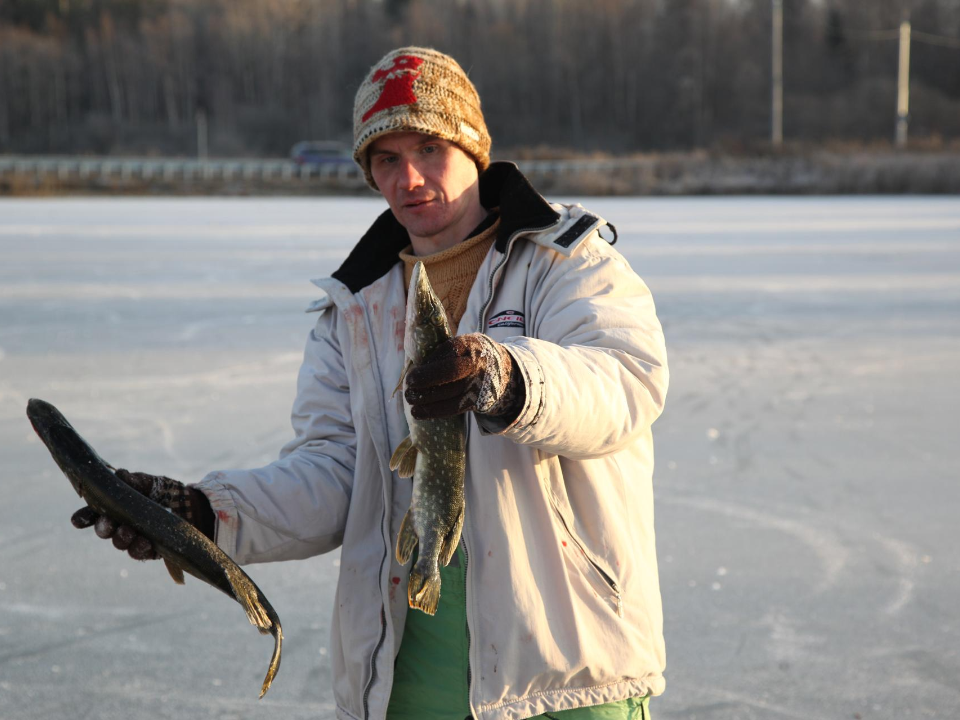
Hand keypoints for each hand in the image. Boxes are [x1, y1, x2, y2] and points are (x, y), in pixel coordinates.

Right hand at [71, 469, 212, 559]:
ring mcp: (132, 538)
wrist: (191, 507)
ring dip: (122, 538)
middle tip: (109, 523)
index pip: (92, 514)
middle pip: (103, 530)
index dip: (83, 518)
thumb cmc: (163, 492)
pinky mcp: (147, 550)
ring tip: (129, 532)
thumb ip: (134, 480)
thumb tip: (120, 474)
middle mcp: (119, 524)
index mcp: (114, 507)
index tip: (78, 521)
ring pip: (120, 543)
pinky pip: (138, 552)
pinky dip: (140, 547)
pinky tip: (145, 542)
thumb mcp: (149, 482)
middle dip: (103, 527)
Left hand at [404, 333, 524, 419]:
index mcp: (470, 345)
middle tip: (409, 385)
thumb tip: (413, 366)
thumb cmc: (472, 357)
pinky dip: (433, 411)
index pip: (448, 351)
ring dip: (426, 398)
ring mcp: (478, 383)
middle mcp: (476, 363)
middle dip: (426, 378)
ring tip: (410, 399)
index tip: (413, 373)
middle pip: (450, 371)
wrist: (505, 372)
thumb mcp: (464, 346)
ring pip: (450, 392)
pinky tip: (418, 412)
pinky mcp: (477, 401)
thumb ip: (444, 352)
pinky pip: (453, 407)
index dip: (429, 362)